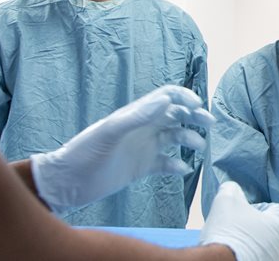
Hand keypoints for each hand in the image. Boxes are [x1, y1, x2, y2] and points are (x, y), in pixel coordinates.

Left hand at [30, 85, 214, 212]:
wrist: (68, 182)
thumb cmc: (84, 152)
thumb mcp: (110, 132)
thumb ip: (138, 116)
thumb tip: (166, 100)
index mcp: (136, 115)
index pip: (166, 97)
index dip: (184, 97)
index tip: (198, 106)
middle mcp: (143, 128)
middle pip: (176, 115)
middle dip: (194, 116)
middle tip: (209, 123)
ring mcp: (143, 147)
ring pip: (174, 138)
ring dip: (189, 139)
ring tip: (199, 148)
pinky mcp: (142, 167)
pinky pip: (166, 163)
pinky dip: (177, 165)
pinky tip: (183, 169)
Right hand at [200, 181, 278, 260]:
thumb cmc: (227, 231)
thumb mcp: (226, 199)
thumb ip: (232, 189)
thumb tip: (232, 189)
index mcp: (277, 225)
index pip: (277, 209)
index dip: (260, 207)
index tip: (245, 210)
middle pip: (270, 229)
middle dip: (254, 226)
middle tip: (235, 226)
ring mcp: (273, 260)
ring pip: (264, 246)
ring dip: (251, 242)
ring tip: (232, 242)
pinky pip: (257, 258)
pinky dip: (248, 256)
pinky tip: (233, 253)